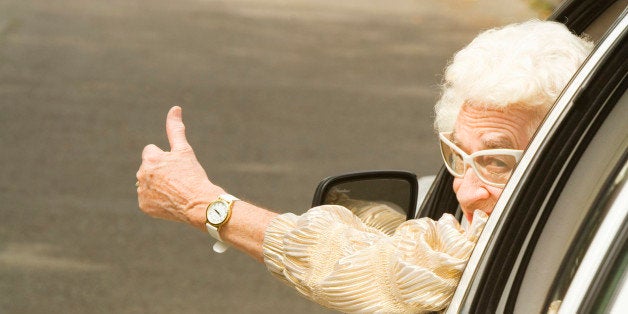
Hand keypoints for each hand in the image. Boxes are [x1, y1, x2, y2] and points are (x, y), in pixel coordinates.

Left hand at [136, 106, 224, 228]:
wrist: (199, 204)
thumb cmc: (193, 175)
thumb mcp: (184, 150)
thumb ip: (175, 129)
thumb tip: (174, 108)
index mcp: (150, 159)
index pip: (151, 151)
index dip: (165, 158)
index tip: (176, 166)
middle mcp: (141, 175)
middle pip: (149, 168)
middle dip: (160, 171)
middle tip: (177, 179)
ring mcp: (142, 192)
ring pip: (148, 183)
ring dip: (157, 185)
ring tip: (175, 191)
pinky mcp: (144, 206)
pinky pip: (148, 199)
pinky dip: (157, 200)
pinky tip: (170, 201)